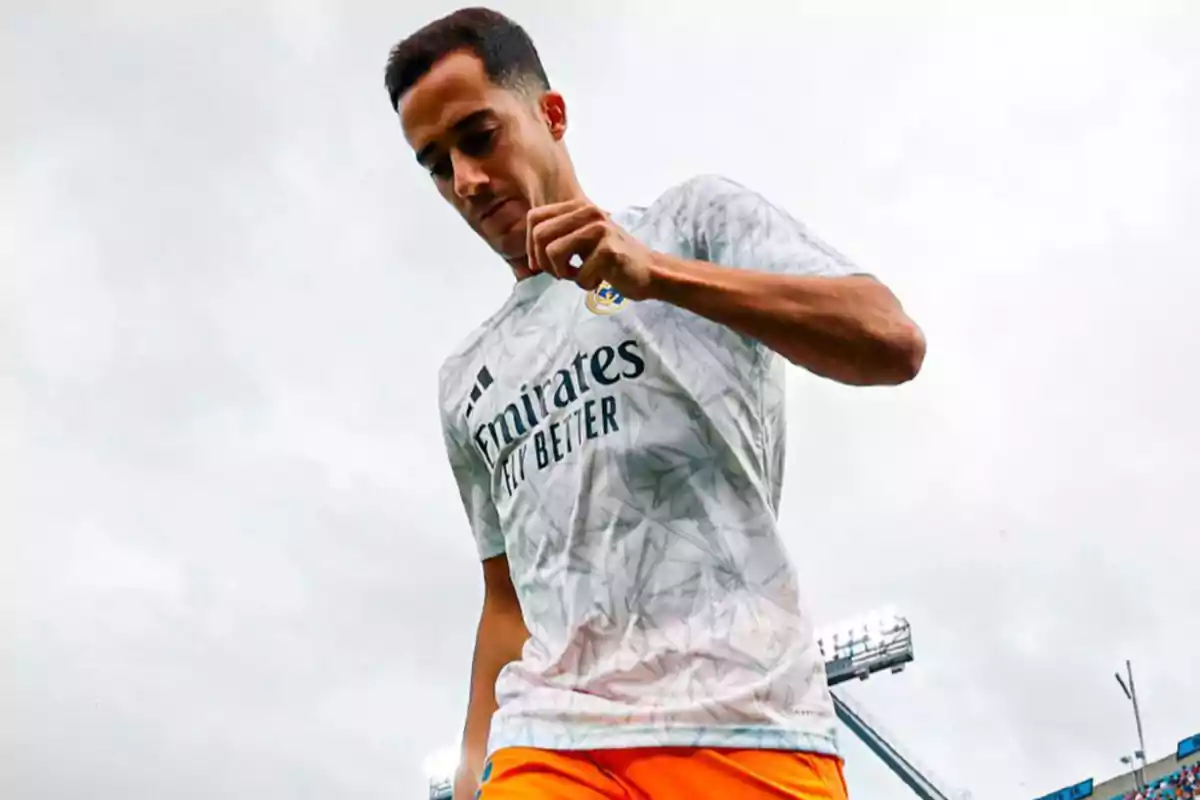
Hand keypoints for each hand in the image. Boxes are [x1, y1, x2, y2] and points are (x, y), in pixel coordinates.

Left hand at [526, 199, 657, 300]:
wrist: (649, 271)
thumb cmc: (611, 260)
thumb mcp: (582, 240)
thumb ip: (558, 236)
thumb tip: (528, 253)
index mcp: (578, 206)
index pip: (534, 219)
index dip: (530, 246)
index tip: (541, 264)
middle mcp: (588, 212)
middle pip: (540, 236)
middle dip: (544, 262)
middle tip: (560, 274)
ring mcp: (599, 228)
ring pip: (553, 253)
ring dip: (563, 274)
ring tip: (579, 276)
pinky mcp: (608, 249)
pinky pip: (578, 274)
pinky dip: (585, 284)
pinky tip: (600, 280)